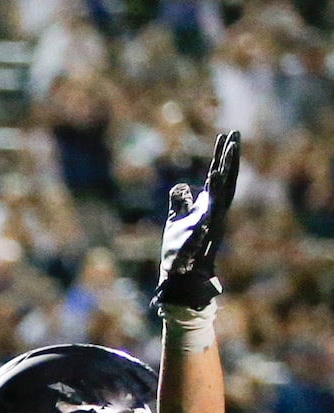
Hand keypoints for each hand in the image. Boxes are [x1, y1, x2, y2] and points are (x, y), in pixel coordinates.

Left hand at [152, 129, 240, 314]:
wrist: (180, 280)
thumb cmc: (179, 254)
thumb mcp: (176, 222)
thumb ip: (180, 203)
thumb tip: (181, 186)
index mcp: (209, 208)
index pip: (219, 177)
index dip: (223, 157)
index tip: (226, 135)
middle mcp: (215, 213)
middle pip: (227, 179)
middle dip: (231, 157)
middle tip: (235, 133)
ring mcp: (212, 223)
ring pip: (223, 192)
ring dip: (225, 170)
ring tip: (228, 147)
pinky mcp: (204, 235)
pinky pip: (211, 210)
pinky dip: (212, 194)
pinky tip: (213, 176)